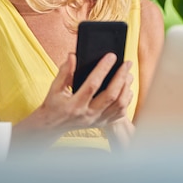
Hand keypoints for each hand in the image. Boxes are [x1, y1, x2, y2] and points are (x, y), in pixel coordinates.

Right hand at [12, 53, 133, 150]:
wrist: (53, 126)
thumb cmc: (54, 104)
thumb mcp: (55, 88)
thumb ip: (64, 72)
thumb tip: (73, 56)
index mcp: (74, 105)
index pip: (92, 85)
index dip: (103, 69)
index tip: (111, 56)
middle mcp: (87, 115)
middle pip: (111, 95)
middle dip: (121, 77)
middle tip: (127, 63)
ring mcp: (97, 121)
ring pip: (119, 105)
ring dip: (126, 88)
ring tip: (128, 75)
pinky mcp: (102, 123)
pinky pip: (120, 113)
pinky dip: (126, 100)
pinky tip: (126, 89)